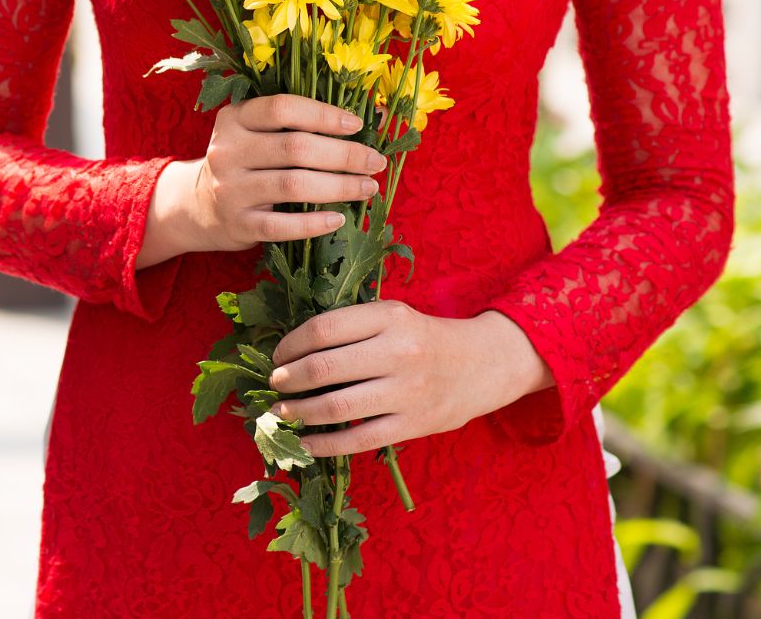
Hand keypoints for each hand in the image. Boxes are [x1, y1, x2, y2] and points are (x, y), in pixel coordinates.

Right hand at [138, 94, 387, 267]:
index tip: (357, 125)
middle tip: (375, 162)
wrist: (199, 205)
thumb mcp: (260, 133)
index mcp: (234, 119)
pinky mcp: (237, 224)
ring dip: (338, 187)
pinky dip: (314, 223)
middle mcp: (227, 151)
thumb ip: (306, 121)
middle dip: (344, 155)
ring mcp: (229, 189)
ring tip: (368, 188)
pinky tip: (339, 219)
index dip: (323, 115)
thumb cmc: (246, 161)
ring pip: (293, 186)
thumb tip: (378, 114)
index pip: (282, 109)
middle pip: (295, 148)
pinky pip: (282, 226)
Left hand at [267, 300, 554, 456]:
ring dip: (298, 412)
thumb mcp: (392, 316)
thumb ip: (351, 327)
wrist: (486, 364)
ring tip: (280, 412)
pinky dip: (324, 445)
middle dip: (288, 379)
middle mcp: (398, 352)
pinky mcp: (413, 425)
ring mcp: (407, 392)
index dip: (290, 345)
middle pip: (324, 368)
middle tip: (273, 383)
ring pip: (337, 407)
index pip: (322, 329)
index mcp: (389, 318)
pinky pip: (358, 440)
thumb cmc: (424, 338)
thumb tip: (291, 350)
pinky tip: (304, 444)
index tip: (277, 356)